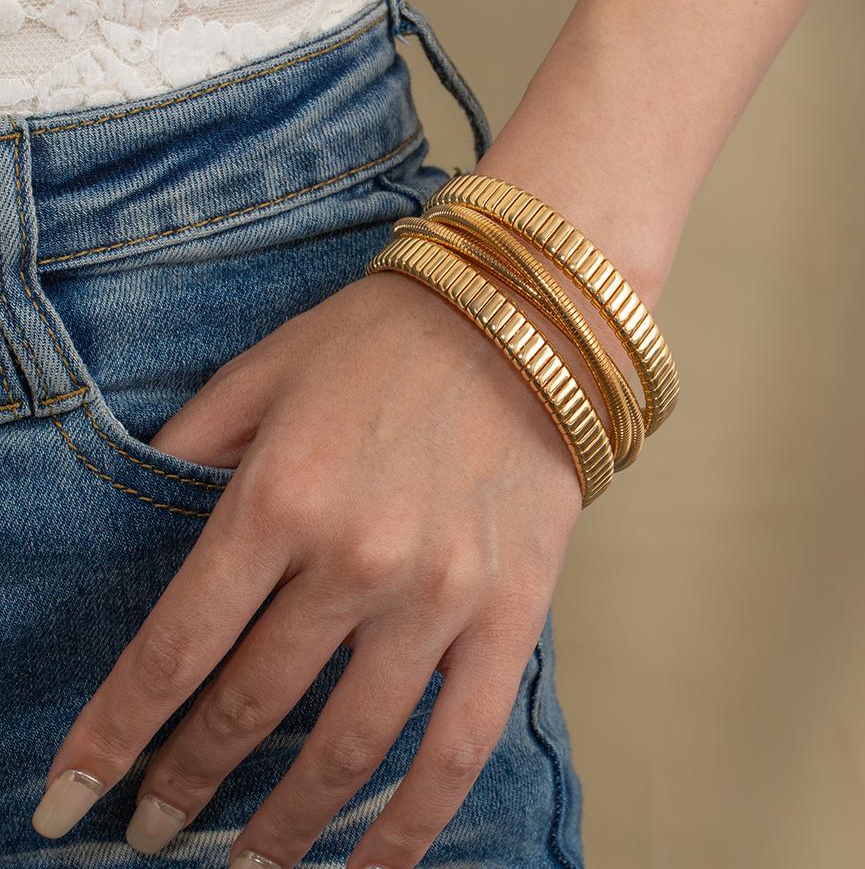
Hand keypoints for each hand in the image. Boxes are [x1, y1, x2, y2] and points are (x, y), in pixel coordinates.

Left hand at [32, 269, 582, 867]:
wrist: (525, 319)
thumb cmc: (389, 337)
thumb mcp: (267, 368)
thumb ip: (195, 444)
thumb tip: (148, 511)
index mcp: (279, 498)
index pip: (175, 647)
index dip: (114, 735)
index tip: (72, 799)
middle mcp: (353, 560)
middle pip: (251, 706)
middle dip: (185, 784)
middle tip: (151, 831)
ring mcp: (438, 597)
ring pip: (348, 747)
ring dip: (285, 824)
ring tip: (244, 867)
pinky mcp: (509, 614)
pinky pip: (459, 745)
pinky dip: (412, 824)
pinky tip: (374, 868)